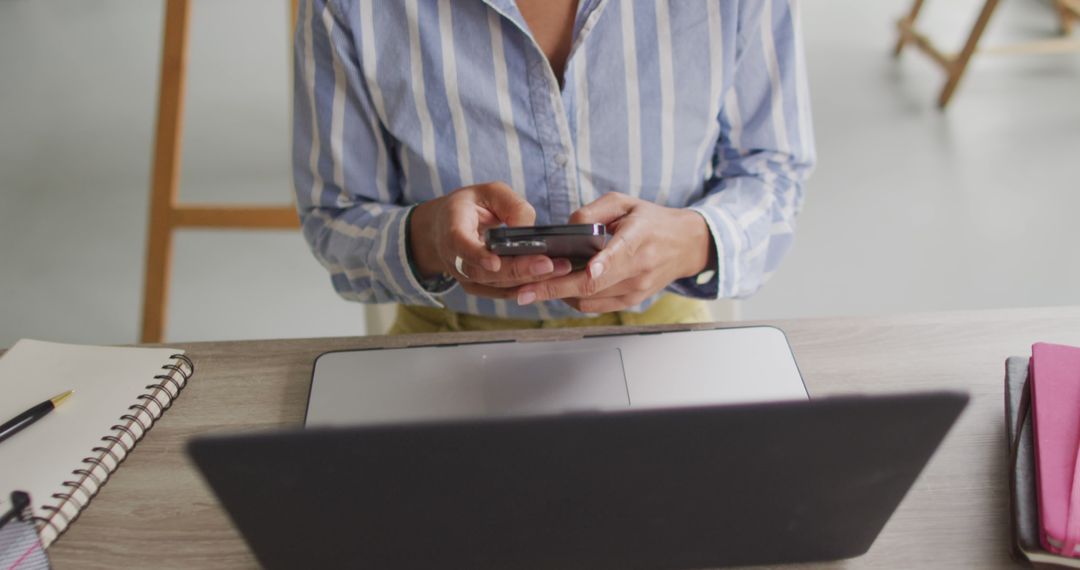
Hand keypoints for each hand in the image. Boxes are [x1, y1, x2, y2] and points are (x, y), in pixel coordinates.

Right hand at [409, 182, 572, 299]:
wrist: (446, 228)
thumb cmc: (471, 205)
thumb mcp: (489, 192)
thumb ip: (511, 205)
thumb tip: (530, 230)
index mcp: (452, 229)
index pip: (460, 244)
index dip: (476, 255)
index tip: (494, 262)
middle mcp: (455, 259)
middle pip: (485, 272)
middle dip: (518, 270)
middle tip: (549, 264)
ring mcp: (466, 277)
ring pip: (497, 284)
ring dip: (529, 280)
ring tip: (560, 269)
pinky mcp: (479, 287)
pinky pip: (503, 292)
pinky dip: (526, 287)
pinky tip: (551, 280)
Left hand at [515, 193, 711, 312]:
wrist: (685, 245)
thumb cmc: (652, 221)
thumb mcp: (625, 202)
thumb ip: (594, 211)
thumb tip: (566, 229)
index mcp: (640, 237)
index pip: (621, 253)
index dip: (603, 264)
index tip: (588, 271)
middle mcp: (640, 268)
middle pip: (594, 285)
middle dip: (555, 289)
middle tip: (524, 292)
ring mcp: (636, 289)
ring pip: (590, 299)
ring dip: (558, 296)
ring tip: (531, 289)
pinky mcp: (631, 301)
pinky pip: (594, 306)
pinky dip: (572, 299)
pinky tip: (556, 290)